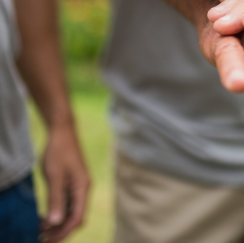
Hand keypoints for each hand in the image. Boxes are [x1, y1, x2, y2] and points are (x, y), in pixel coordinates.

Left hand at [41, 125, 89, 242]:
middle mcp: (84, 189)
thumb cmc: (58, 151)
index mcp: (82, 188)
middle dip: (60, 231)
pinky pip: (68, 204)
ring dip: (58, 223)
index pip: (77, 218)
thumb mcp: (54, 176)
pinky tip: (45, 216)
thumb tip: (55, 222)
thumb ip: (56, 199)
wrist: (62, 131)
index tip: (47, 240)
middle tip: (42, 238)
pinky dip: (58, 213)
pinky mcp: (73, 183)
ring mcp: (79, 186)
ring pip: (71, 212)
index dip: (63, 232)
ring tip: (40, 230)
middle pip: (76, 218)